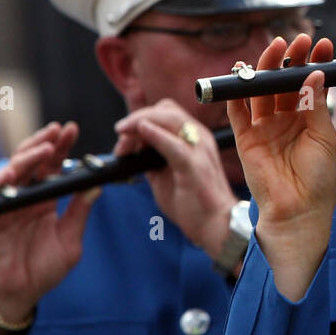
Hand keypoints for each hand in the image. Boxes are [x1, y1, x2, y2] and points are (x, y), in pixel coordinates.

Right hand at [0, 122, 100, 334]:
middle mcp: (26, 197)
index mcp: (45, 200)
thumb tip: (96, 186)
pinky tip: (16, 169)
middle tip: (61, 129)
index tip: (73, 130)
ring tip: (45, 144)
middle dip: (46, 142)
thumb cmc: (43, 270)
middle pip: (33, 162)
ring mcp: (6, 204)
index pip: (53, 167)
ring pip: (13, 170)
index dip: (61, 148)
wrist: (17, 294)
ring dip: (28, 155)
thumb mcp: (70, 239)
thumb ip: (79, 213)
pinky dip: (5, 178)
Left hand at [112, 99, 238, 256]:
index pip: (166, 113)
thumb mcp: (166, 176)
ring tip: (124, 141)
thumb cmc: (194, 204)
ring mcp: (199, 149)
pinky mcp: (194, 165)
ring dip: (140, 123)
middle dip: (137, 118)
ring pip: (169, 118)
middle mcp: (199, 138)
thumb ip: (151, 160)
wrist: (215, 225)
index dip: (141, 120)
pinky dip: (155, 135)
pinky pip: (172, 143)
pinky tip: (141, 133)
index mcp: (194, 139)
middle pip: (165, 109)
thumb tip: (132, 151)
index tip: (123, 138)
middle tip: (120, 137)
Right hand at [225, 35, 335, 300]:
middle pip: (284, 82)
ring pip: (261, 91)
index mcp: (308, 119)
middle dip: (290, 59)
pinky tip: (244, 72)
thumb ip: (316, 105)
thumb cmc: (318, 179)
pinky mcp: (245, 138)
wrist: (299, 211)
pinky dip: (237, 92)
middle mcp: (285, 120)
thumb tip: (315, 73)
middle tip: (300, 40)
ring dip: (267, 68)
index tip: (323, 44)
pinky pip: (237, 111)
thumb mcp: (324, 137)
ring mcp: (264, 128)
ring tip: (278, 48)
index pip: (308, 83)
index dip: (314, 63)